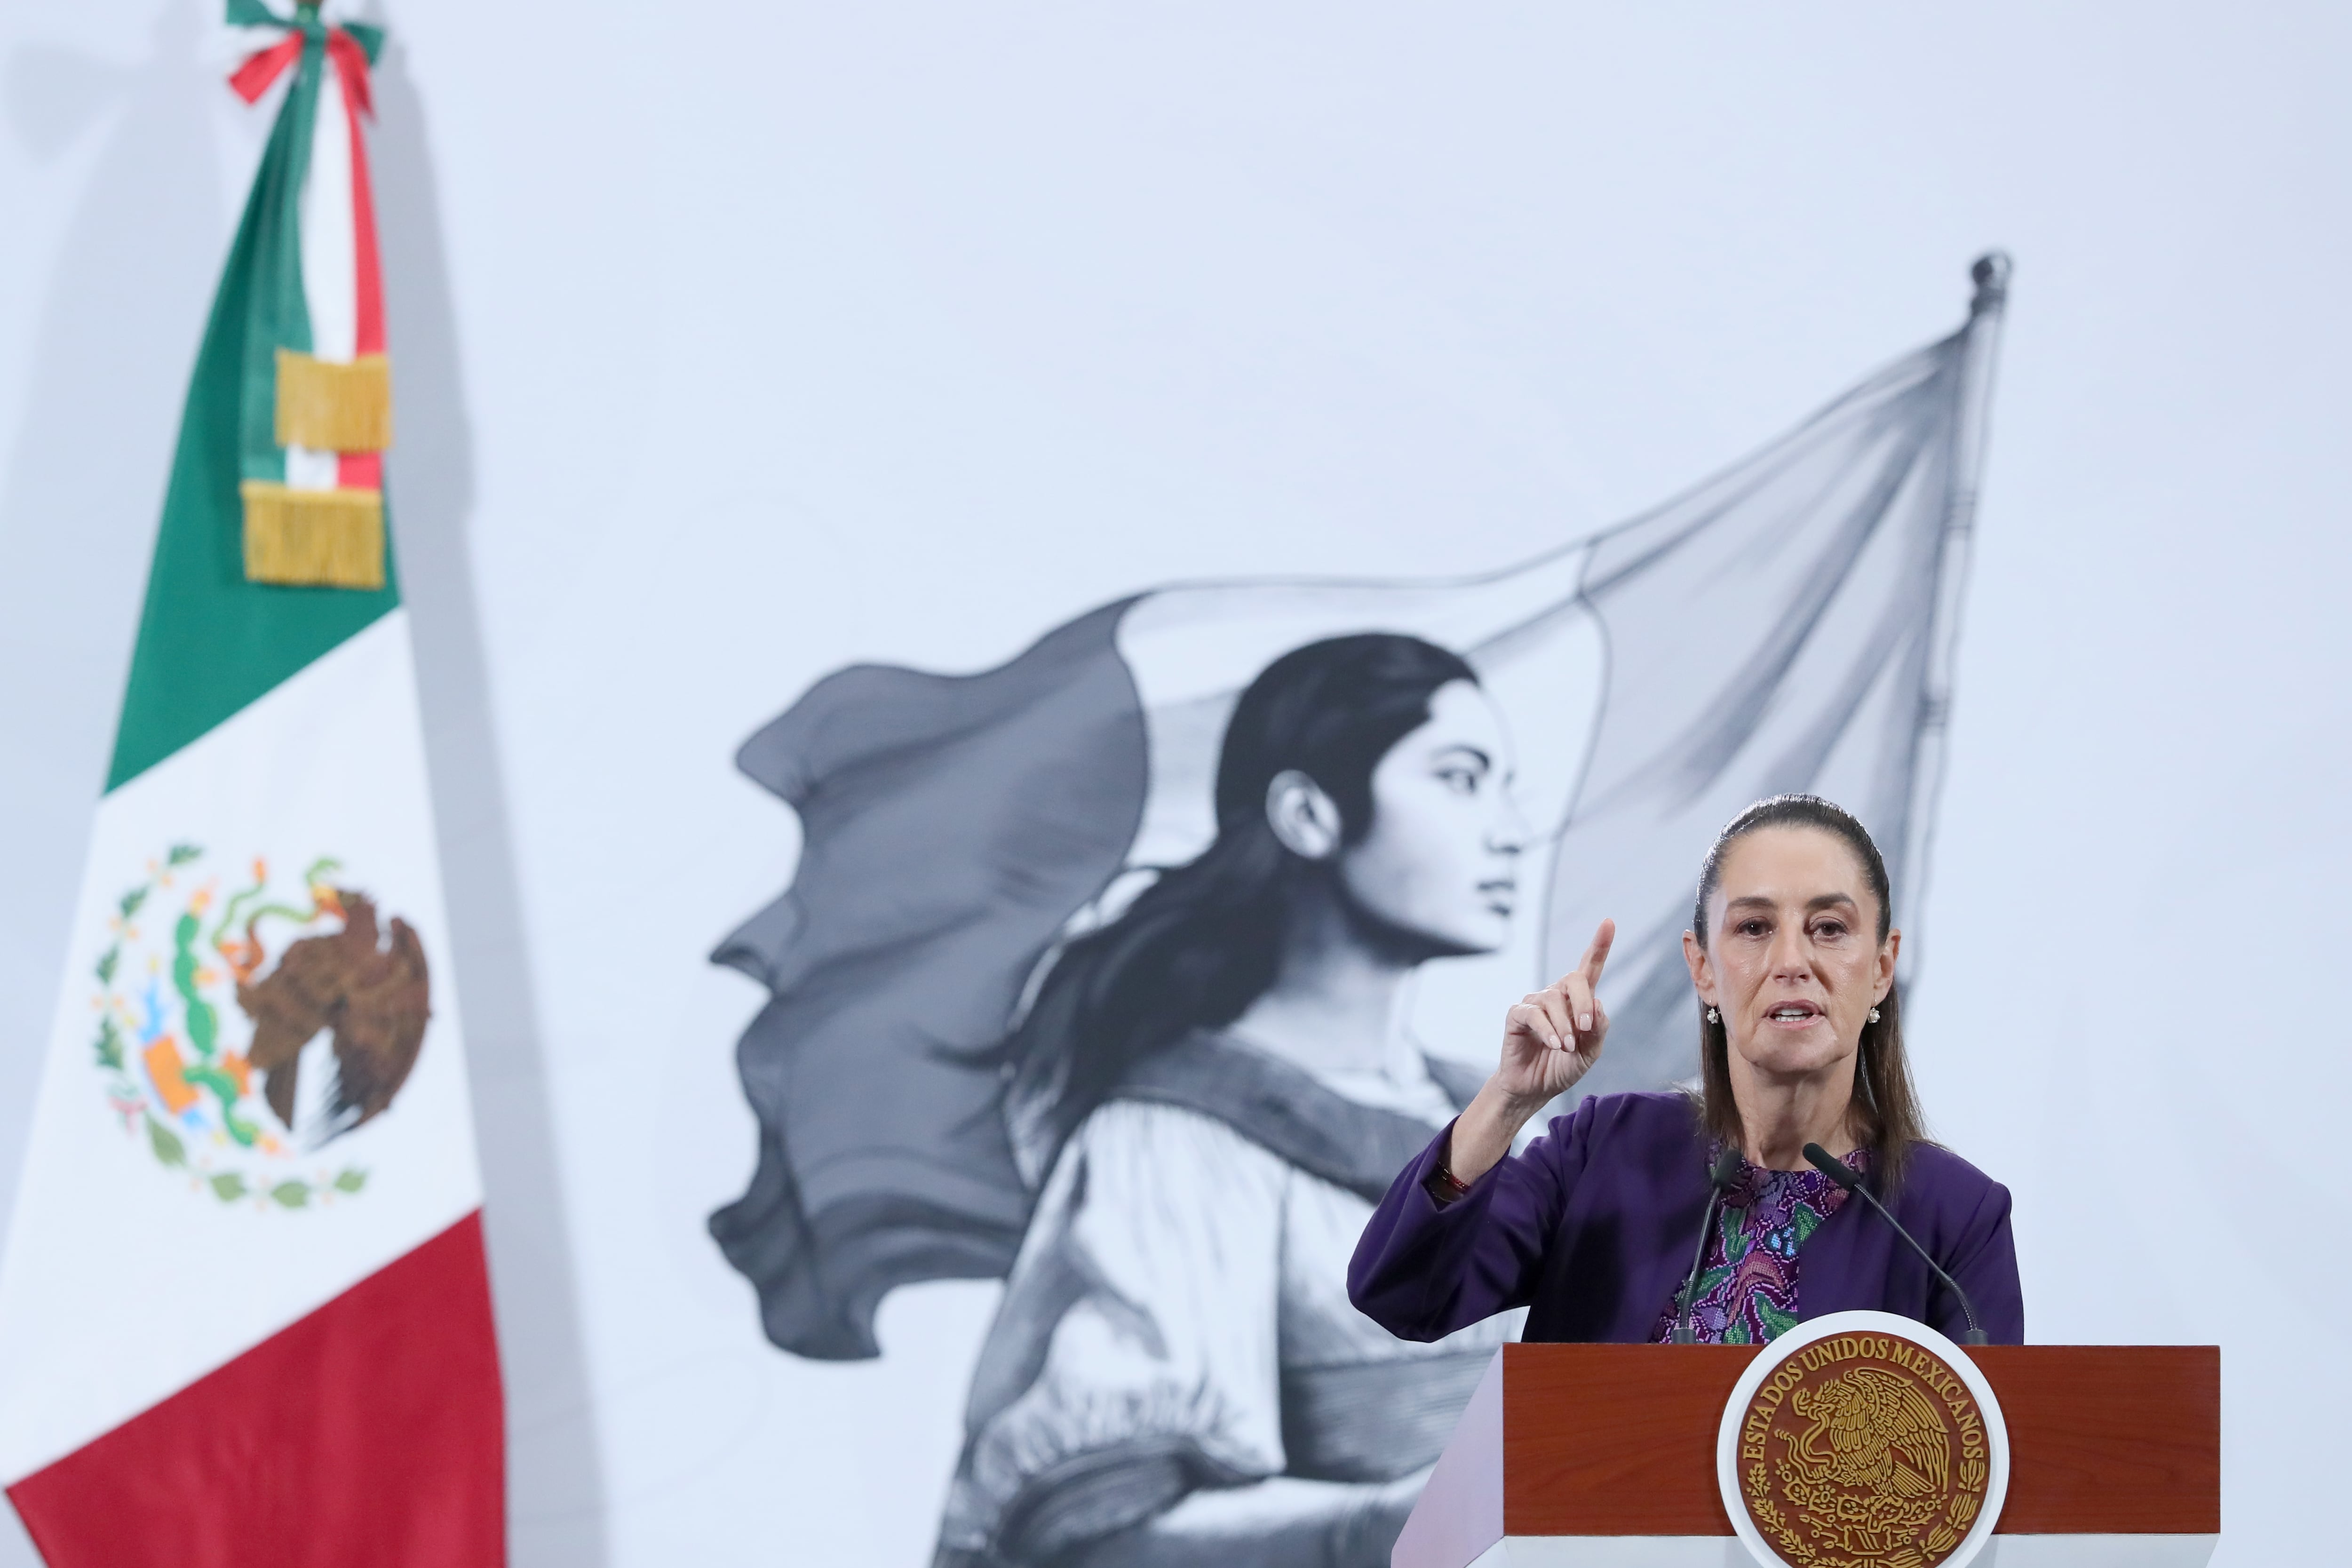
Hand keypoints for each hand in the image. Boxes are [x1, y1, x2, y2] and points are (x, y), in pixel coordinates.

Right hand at [1497, 919, 1613, 1108]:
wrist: (1535, 1088)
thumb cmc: (1563, 1067)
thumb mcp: (1591, 1052)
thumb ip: (1598, 1029)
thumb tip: (1597, 1003)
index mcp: (1578, 1000)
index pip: (1590, 967)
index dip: (1600, 945)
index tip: (1609, 922)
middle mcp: (1556, 995)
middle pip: (1574, 978)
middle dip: (1583, 1003)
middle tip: (1584, 1029)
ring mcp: (1535, 1003)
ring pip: (1554, 1000)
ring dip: (1565, 1025)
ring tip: (1566, 1047)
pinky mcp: (1517, 1015)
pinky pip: (1533, 1014)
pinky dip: (1548, 1030)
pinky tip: (1555, 1045)